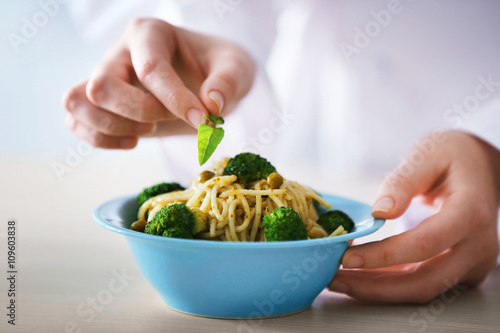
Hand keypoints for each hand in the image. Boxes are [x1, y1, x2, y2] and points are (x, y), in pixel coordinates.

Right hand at [62, 18, 253, 148]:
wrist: (206, 81)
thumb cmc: (218, 68)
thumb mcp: (235, 68)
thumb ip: (227, 82)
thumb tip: (211, 106)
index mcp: (150, 34)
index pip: (150, 68)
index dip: (175, 100)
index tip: (203, 121)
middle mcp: (120, 53)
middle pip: (101, 85)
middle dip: (137, 112)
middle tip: (164, 119)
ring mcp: (105, 77)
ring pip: (77, 102)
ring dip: (112, 126)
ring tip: (147, 130)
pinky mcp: (100, 104)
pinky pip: (76, 122)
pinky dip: (100, 139)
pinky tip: (133, 140)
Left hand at [330, 130, 499, 302]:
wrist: (479, 167)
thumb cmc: (452, 155)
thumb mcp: (427, 155)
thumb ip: (403, 182)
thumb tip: (380, 213)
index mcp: (470, 212)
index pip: (425, 243)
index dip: (384, 255)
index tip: (347, 257)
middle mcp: (477, 245)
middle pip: (424, 280)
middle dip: (375, 286)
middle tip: (334, 278)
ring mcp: (472, 261)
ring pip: (422, 289)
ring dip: (379, 290)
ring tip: (340, 281)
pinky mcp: (461, 269)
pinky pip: (423, 283)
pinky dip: (390, 284)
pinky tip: (361, 277)